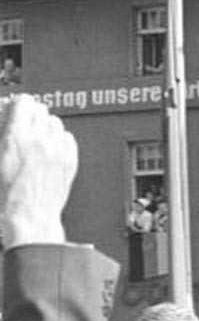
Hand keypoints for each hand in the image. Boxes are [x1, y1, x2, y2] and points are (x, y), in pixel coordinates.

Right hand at [0, 95, 74, 246]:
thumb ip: (2, 135)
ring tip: (37, 137)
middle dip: (31, 114)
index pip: (24, 102)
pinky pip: (68, 139)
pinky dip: (59, 140)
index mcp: (16, 137)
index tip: (15, 108)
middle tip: (25, 123)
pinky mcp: (70, 162)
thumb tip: (6, 120)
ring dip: (46, 126)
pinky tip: (50, 148)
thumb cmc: (7, 194)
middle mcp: (40, 140)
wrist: (29, 217)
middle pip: (41, 110)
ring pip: (56, 123)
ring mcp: (58, 151)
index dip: (18, 104)